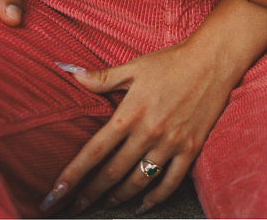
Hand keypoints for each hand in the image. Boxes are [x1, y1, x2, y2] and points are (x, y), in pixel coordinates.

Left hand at [39, 40, 243, 215]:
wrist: (213, 60)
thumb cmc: (171, 62)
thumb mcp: (134, 67)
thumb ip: (101, 78)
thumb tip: (71, 74)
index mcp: (129, 114)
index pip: (94, 152)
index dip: (71, 176)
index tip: (54, 194)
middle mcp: (148, 133)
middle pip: (112, 173)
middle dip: (90, 194)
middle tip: (75, 207)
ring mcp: (170, 144)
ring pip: (138, 182)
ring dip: (118, 198)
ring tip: (105, 204)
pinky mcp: (190, 149)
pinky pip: (170, 183)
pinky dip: (155, 199)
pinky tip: (142, 205)